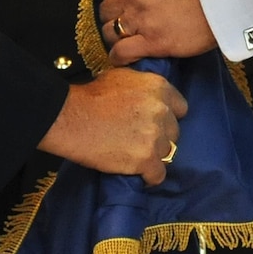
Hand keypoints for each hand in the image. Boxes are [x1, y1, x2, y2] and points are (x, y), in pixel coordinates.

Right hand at [37, 66, 186, 185]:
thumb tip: (147, 94)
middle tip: (141, 140)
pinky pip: (158, 175)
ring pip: (166, 153)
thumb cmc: (90, 96)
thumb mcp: (122, 77)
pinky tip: (139, 174)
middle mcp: (162, 110)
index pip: (181, 108)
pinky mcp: (146, 160)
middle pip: (174, 132)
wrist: (71, 118)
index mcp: (159, 87)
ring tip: (135, 156)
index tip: (155, 123)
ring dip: (153, 156)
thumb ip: (143, 86)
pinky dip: (149, 176)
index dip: (168, 117)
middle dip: (160, 137)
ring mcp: (155, 136)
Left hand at [99, 0, 217, 64]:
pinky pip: (120, 53)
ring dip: (115, 37)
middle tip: (125, 23)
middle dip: (113, 17)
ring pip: (108, 32)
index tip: (119, 4)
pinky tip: (123, 58)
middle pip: (105, 10)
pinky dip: (118, 57)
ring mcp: (141, 19)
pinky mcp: (152, 43)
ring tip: (126, 40)